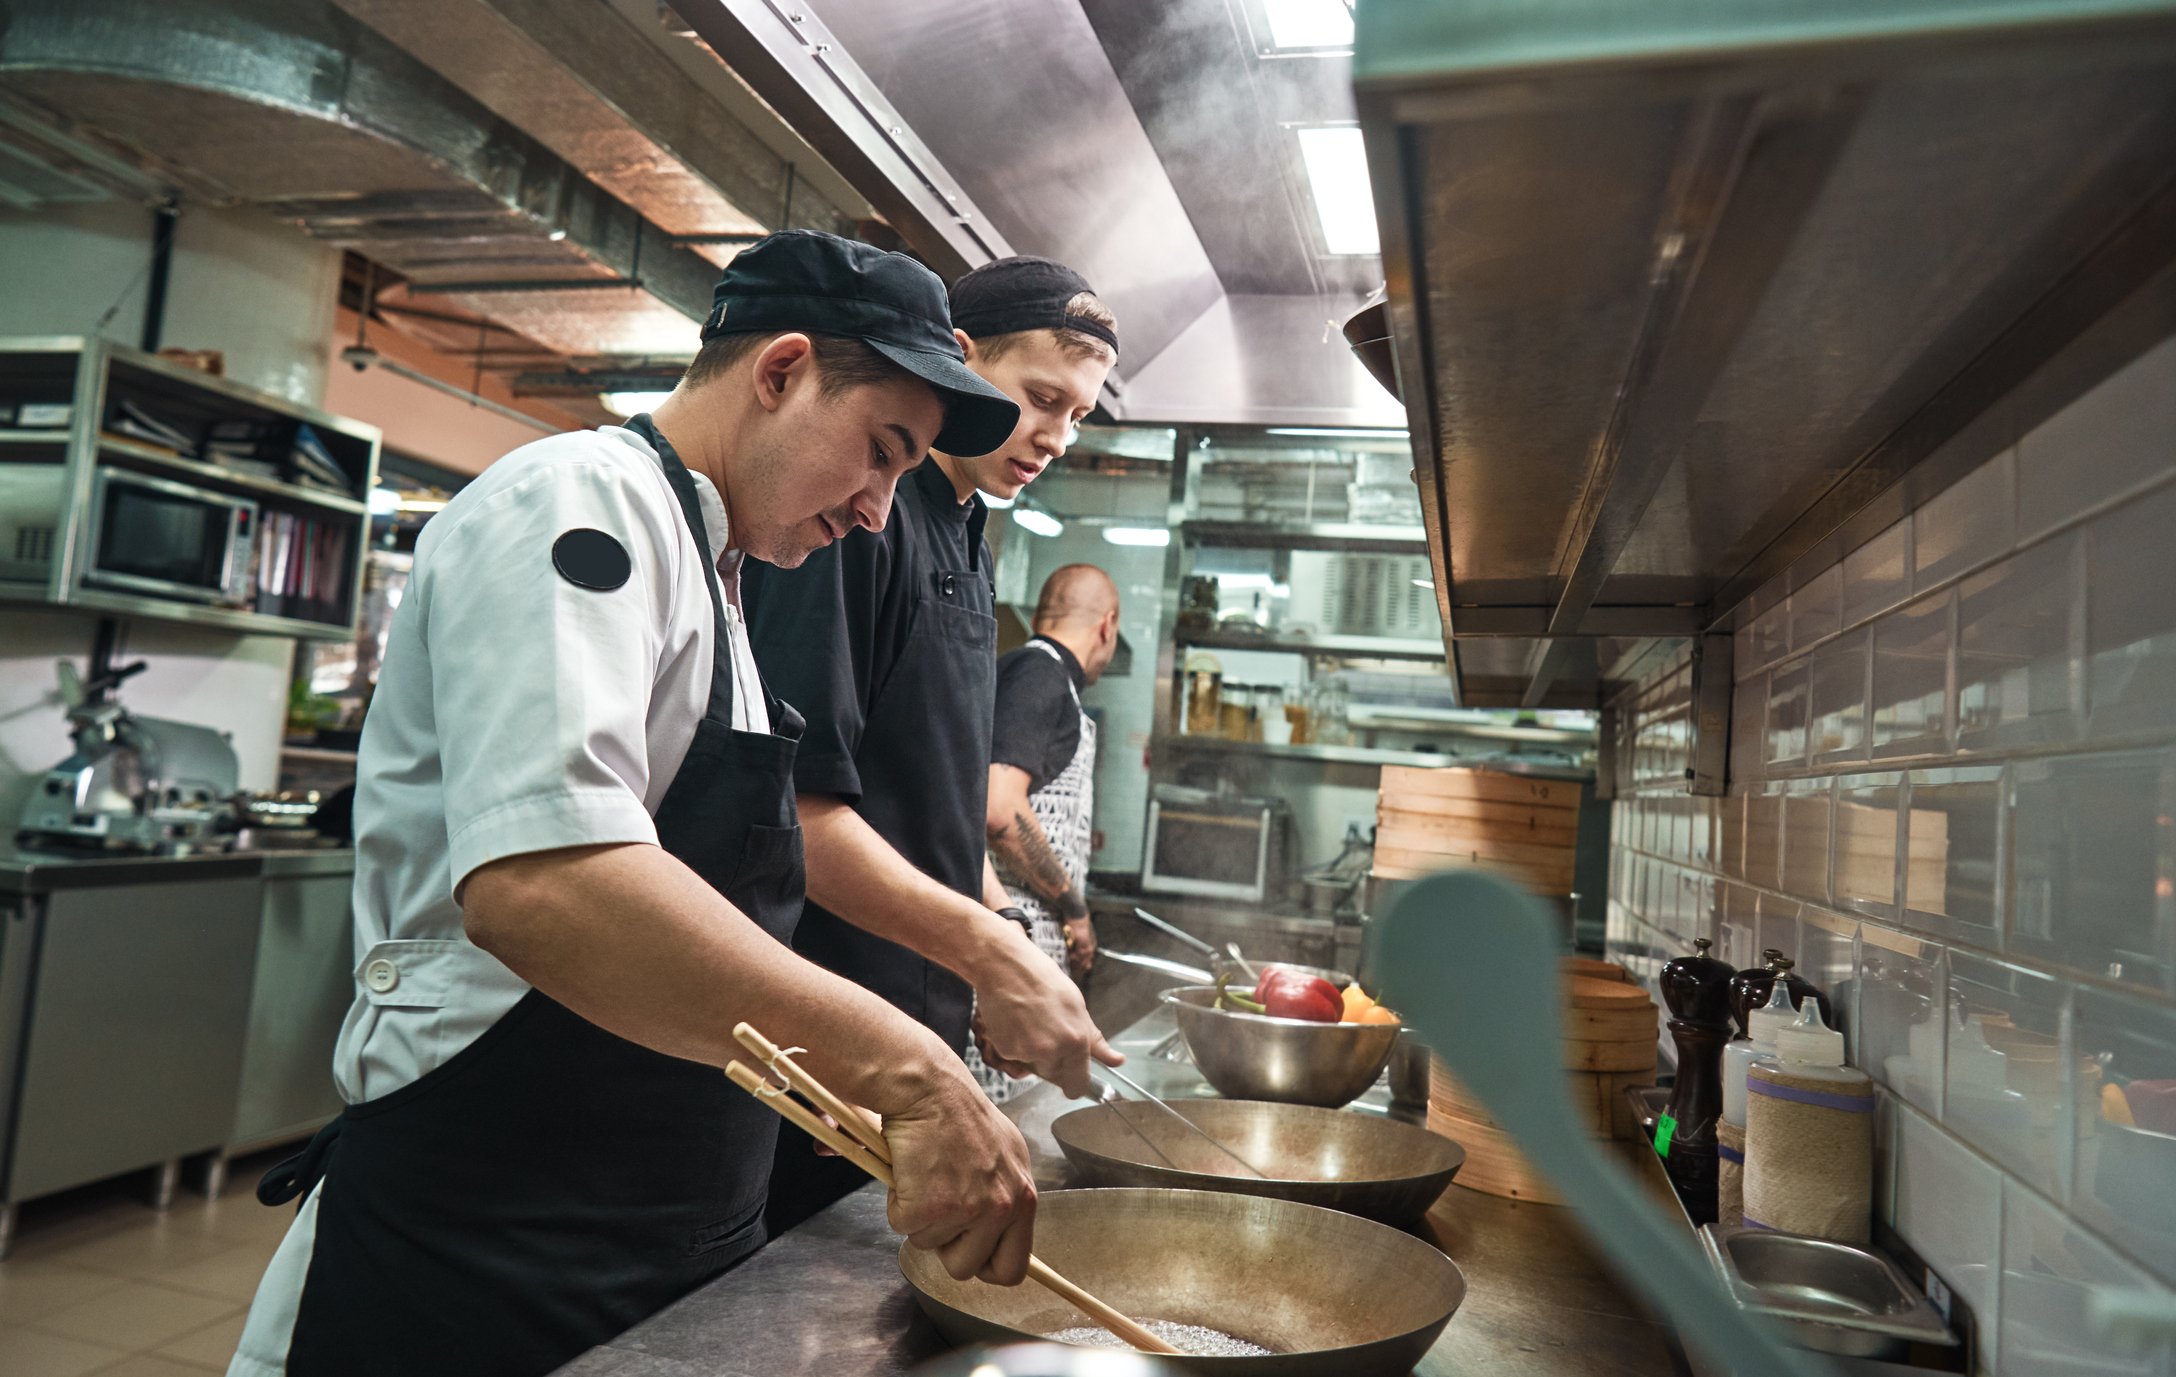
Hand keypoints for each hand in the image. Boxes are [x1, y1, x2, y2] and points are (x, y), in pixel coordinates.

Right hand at [882, 1059, 1036, 1284]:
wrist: (928, 1086)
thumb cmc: (958, 1113)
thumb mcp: (1003, 1154)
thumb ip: (1003, 1194)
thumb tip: (993, 1235)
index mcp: (1024, 1196)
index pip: (1015, 1266)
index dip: (986, 1267)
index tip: (968, 1253)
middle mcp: (1002, 1207)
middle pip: (967, 1268)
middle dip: (944, 1247)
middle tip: (936, 1209)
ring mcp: (968, 1209)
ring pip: (929, 1246)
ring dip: (920, 1219)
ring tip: (924, 1176)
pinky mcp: (931, 1206)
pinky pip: (902, 1227)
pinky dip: (897, 1203)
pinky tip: (908, 1170)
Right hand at [971, 921, 1121, 1096]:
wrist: (1006, 967)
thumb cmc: (1043, 981)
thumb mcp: (1078, 1008)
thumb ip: (1096, 1041)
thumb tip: (1117, 1061)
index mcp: (1075, 1042)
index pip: (1077, 1087)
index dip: (1075, 1082)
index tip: (1073, 1075)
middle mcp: (1052, 1052)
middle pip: (1054, 1077)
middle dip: (1053, 1061)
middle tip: (1048, 1031)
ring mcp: (1026, 1053)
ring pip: (1033, 1067)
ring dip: (1033, 1054)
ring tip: (1030, 1022)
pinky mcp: (1005, 1050)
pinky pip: (1015, 1058)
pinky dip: (1014, 1045)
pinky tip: (1015, 1022)